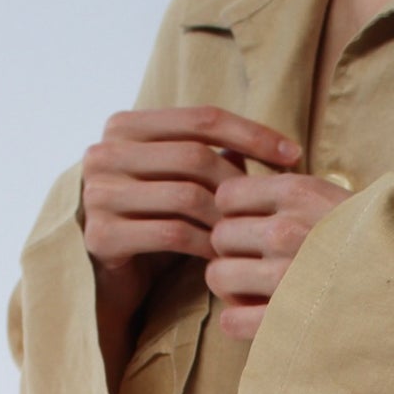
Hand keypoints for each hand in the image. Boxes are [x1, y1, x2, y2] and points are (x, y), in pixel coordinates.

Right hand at [79, 105, 304, 324]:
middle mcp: (104, 152)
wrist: (106, 276)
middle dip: (239, 184)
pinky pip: (172, 234)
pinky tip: (223, 255)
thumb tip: (278, 148)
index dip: (252, 133)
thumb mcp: (179, 180)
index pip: (202, 118)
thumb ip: (212, 156)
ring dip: (224, 219)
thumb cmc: (152, 221)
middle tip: (269, 208)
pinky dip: (205, 245)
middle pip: (195, 156)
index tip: (294, 154)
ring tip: (246, 235)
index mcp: (124, 126)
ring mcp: (98, 193)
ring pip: (186, 196)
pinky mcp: (102, 235)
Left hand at [207, 169, 355, 339]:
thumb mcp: (327, 193)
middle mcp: (285, 231)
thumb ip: (280, 181)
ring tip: (255, 291)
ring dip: (232, 287)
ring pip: (218, 276)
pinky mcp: (285, 320)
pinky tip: (258, 317)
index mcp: (296, 194)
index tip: (249, 229)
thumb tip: (227, 155)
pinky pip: (231, 320)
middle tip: (253, 264)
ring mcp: (284, 277)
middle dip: (230, 252)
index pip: (226, 197)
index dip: (232, 215)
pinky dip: (239, 321)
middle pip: (219, 237)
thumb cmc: (367, 239)